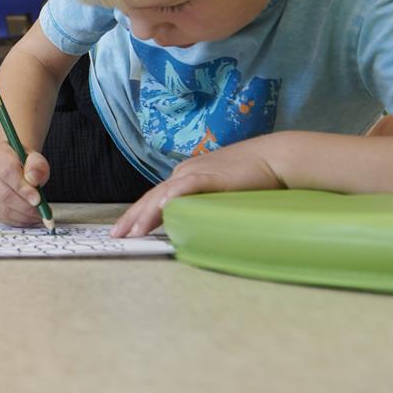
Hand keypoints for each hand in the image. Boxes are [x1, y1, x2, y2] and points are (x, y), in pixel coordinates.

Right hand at [0, 143, 49, 227]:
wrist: (11, 165)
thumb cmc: (23, 162)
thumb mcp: (35, 158)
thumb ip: (37, 166)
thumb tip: (33, 180)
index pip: (7, 172)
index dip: (23, 188)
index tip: (38, 199)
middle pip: (3, 194)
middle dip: (26, 206)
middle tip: (42, 212)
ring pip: (1, 208)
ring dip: (23, 216)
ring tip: (38, 215)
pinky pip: (0, 217)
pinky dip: (17, 221)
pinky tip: (27, 217)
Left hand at [112, 142, 282, 237]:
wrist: (276, 157)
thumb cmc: (253, 176)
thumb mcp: (221, 192)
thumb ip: (205, 203)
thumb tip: (194, 223)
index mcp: (186, 176)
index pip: (155, 197)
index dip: (138, 213)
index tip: (125, 229)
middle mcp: (185, 173)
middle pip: (152, 197)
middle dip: (132, 217)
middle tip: (116, 235)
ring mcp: (196, 172)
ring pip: (164, 194)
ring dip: (147, 214)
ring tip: (134, 232)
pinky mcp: (211, 175)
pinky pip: (187, 187)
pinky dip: (173, 198)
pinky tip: (162, 208)